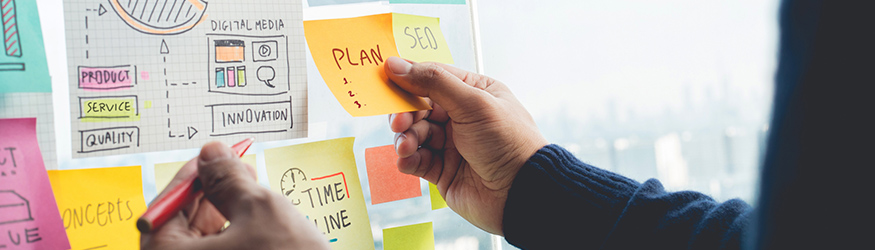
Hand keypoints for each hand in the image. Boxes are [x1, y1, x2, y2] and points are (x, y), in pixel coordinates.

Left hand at [141, 142, 328, 249]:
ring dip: (223, 215)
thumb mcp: (259, 209)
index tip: (209, 158)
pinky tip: (256, 221)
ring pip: (203, 246)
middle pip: (180, 231)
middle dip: (208, 196)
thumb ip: (228, 178)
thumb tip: (211, 153)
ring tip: (251, 191)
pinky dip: (234, 239)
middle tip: (233, 170)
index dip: (190, 178)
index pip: (165, 211)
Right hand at [385, 57, 547, 234]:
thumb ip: (433, 82)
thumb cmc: (508, 142)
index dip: (409, 77)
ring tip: (407, 147)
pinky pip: (416, 160)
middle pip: (418, 107)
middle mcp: (461, 117)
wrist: (522, 193)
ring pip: (414, 134)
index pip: (433, 77)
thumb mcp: (473, 103)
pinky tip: (407, 160)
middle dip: (405, 113)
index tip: (385, 78)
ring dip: (405, 138)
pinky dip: (408, 159)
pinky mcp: (443, 171)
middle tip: (400, 122)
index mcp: (473, 93)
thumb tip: (396, 65)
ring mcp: (451, 144)